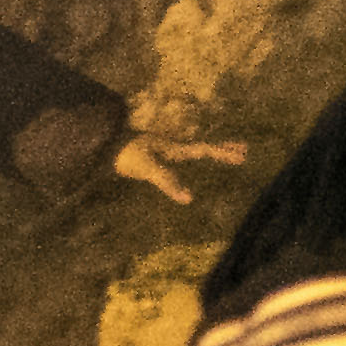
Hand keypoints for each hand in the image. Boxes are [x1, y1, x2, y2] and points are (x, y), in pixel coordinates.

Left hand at [108, 134, 245, 204]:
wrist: (102, 146)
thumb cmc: (124, 154)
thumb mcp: (147, 168)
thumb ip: (168, 182)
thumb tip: (190, 199)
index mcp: (173, 149)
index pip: (204, 149)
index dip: (223, 152)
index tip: (243, 152)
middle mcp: (170, 148)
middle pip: (202, 147)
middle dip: (222, 149)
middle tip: (243, 150)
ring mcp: (161, 151)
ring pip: (191, 151)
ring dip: (208, 152)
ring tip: (221, 153)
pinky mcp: (151, 156)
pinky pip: (178, 157)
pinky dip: (190, 158)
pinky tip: (186, 162)